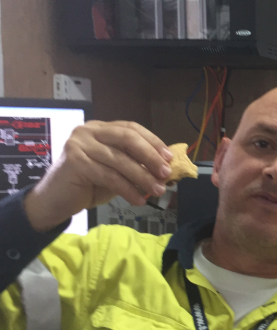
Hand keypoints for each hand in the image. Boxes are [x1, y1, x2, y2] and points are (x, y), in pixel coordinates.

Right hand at [24, 121, 173, 231]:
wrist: (55, 201)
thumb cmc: (88, 185)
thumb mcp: (116, 170)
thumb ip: (134, 163)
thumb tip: (165, 167)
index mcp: (100, 128)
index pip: (131, 128)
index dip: (153, 141)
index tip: (169, 157)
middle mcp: (88, 131)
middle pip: (127, 139)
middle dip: (150, 156)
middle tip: (166, 173)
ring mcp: (79, 145)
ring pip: (120, 160)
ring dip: (143, 177)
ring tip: (158, 190)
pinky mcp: (76, 162)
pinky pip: (110, 176)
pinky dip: (128, 190)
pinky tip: (139, 200)